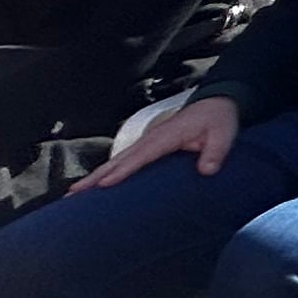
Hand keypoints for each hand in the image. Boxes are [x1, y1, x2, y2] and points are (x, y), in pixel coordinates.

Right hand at [86, 95, 239, 188]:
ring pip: (117, 161)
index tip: (103, 184)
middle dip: (95, 177)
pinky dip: (108, 173)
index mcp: (166, 137)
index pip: (140, 157)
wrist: (217, 103)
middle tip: (72, 194)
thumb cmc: (218, 119)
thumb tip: (207, 170)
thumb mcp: (224, 133)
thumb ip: (216, 151)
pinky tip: (97, 186)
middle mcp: (151, 139)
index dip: (122, 171)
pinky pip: (125, 162)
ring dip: (96, 176)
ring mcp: (147, 142)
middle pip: (119, 160)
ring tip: (74, 193)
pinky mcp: (149, 147)